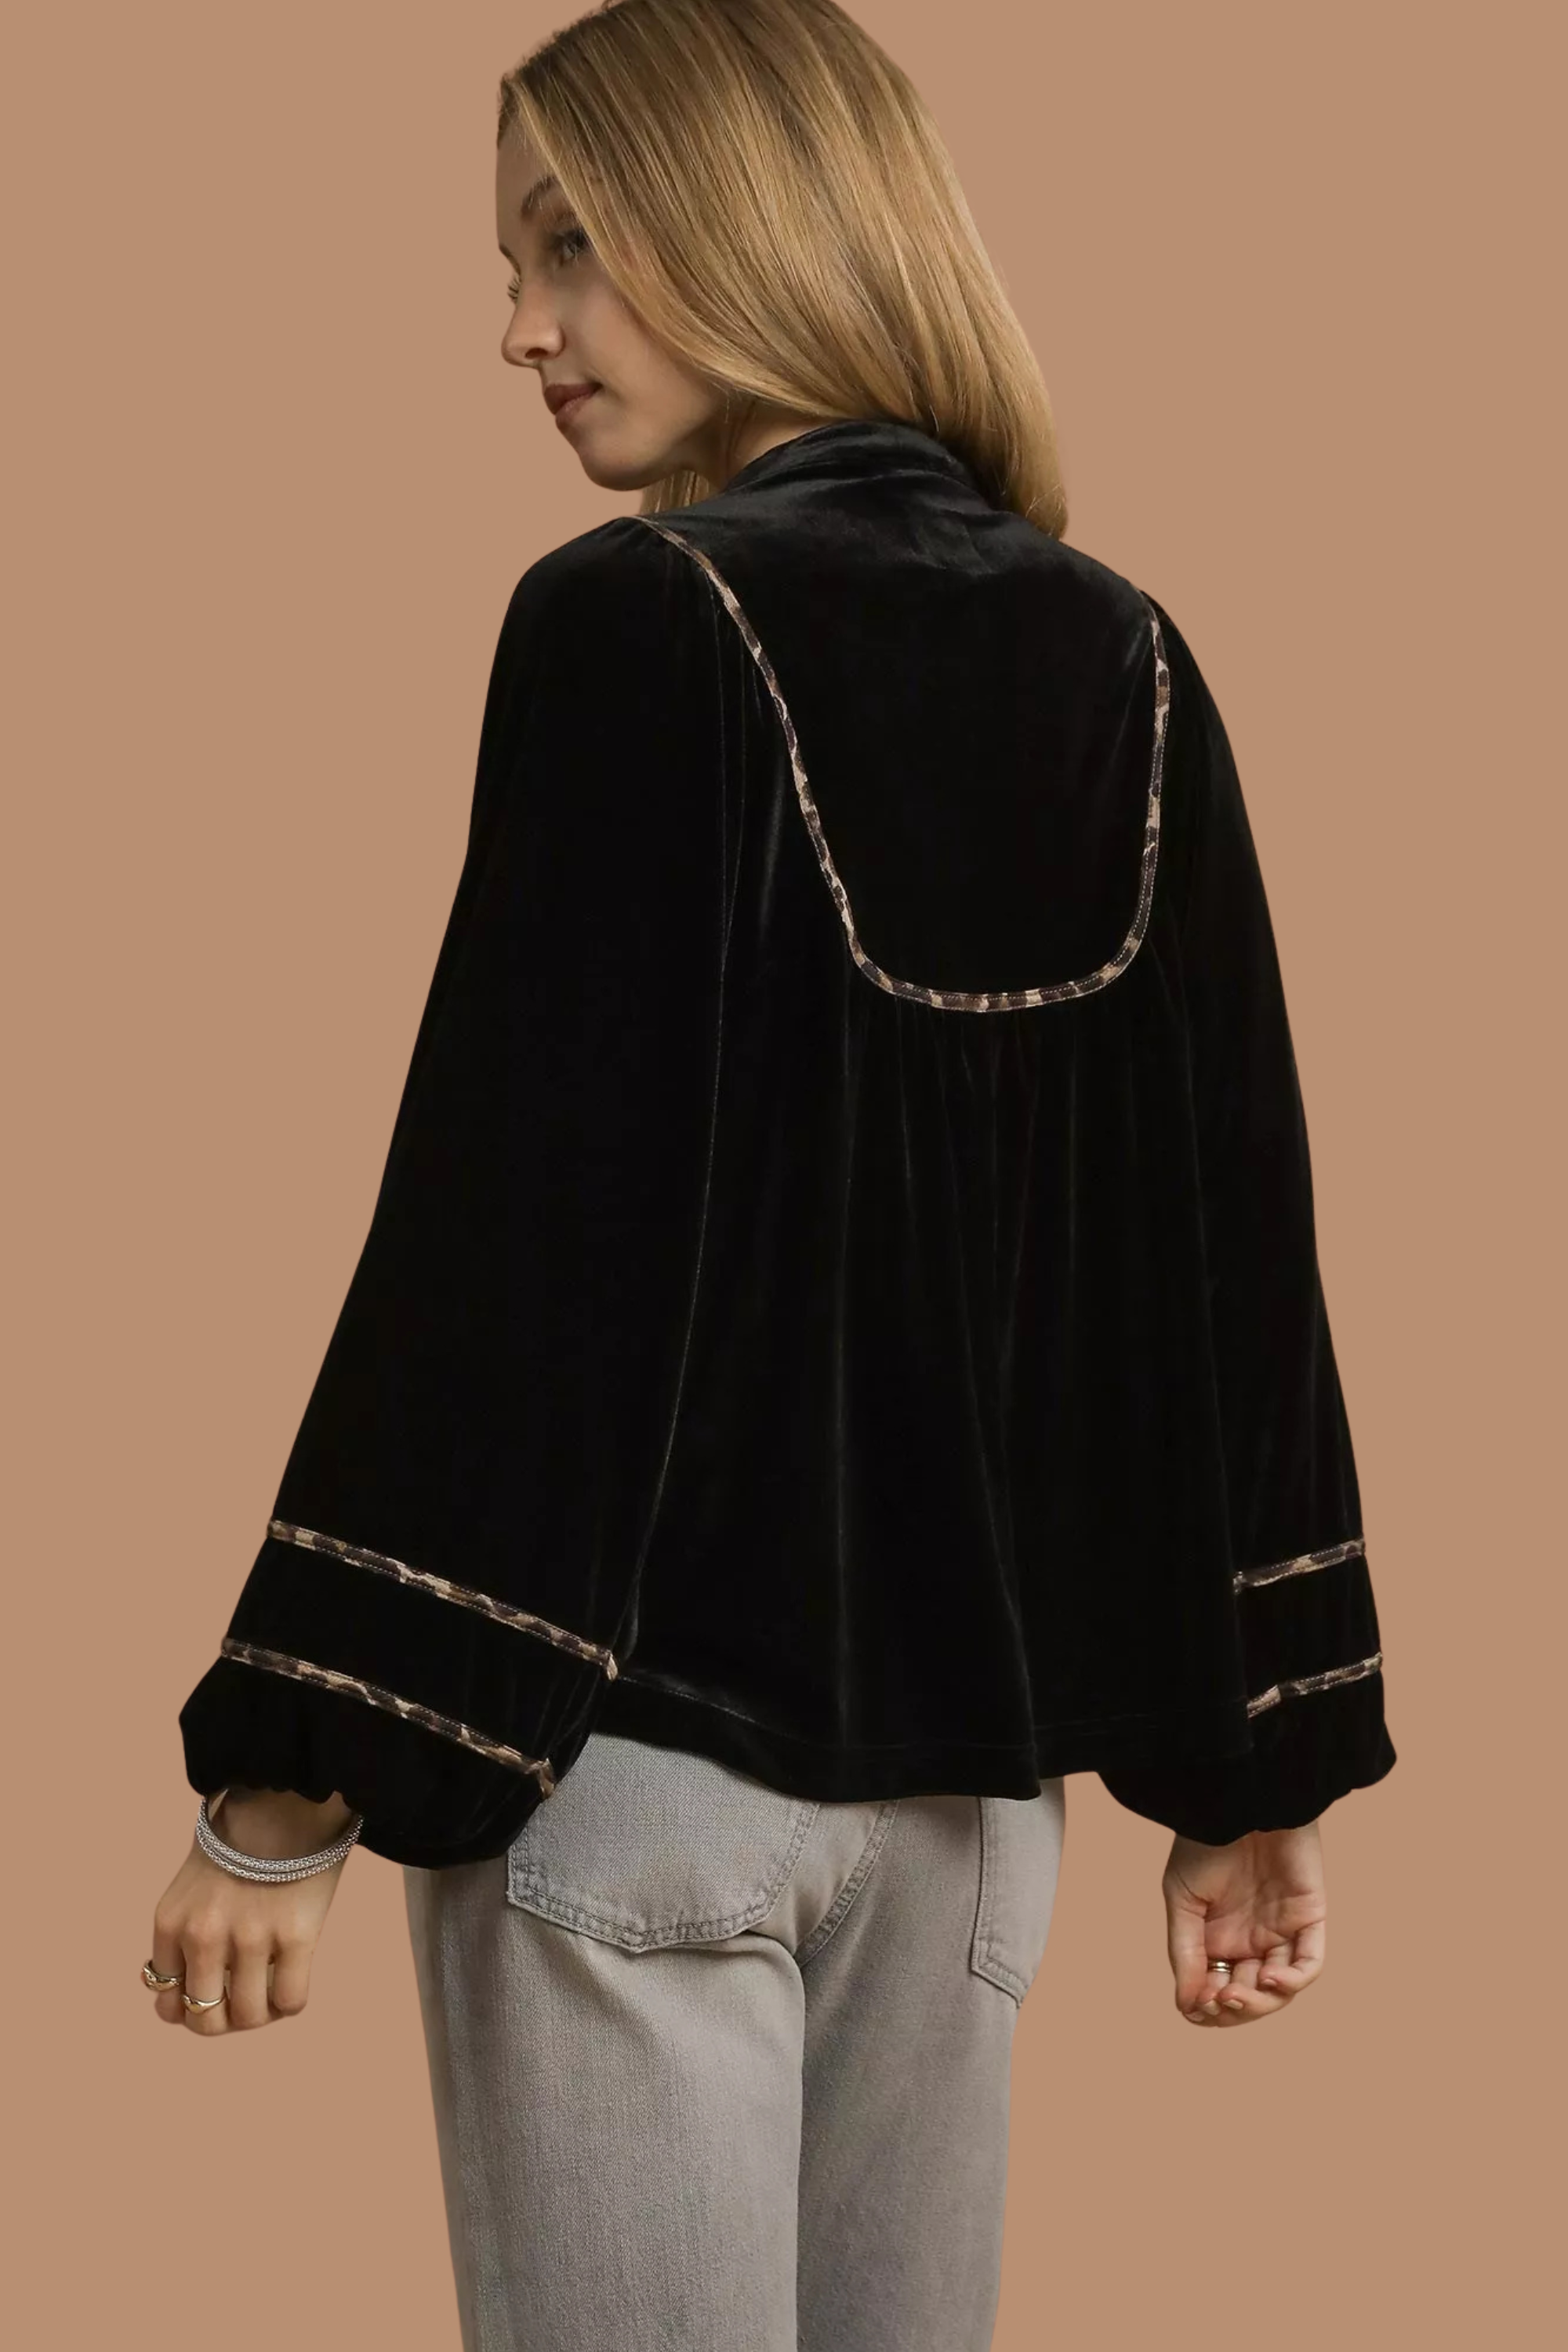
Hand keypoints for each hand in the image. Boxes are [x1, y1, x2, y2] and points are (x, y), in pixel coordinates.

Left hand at [147, 1787, 355, 2036]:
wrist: (285, 1795)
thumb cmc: (242, 1837)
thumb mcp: (192, 1884)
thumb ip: (187, 1932)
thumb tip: (194, 1990)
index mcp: (170, 1923)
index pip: (166, 2002)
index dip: (191, 2008)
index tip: (212, 1996)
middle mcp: (203, 1936)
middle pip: (204, 2020)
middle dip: (225, 2020)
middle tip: (244, 2001)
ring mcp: (250, 1938)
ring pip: (250, 2016)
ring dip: (261, 2013)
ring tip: (271, 1991)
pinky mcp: (296, 1935)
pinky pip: (290, 2000)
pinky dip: (291, 2001)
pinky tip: (294, 1978)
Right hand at [1161, 1820, 1325, 2026]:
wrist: (1239, 1800)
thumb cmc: (1203, 1843)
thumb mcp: (1182, 1899)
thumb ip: (1185, 1952)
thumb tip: (1186, 2007)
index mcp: (1217, 1939)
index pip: (1217, 1992)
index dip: (1209, 2007)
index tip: (1196, 2003)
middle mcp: (1251, 1941)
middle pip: (1249, 1999)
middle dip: (1232, 2009)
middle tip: (1217, 1999)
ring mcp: (1281, 1933)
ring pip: (1279, 1991)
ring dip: (1258, 2002)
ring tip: (1235, 1993)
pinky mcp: (1309, 1920)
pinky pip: (1309, 1964)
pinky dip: (1293, 1981)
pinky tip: (1269, 1978)